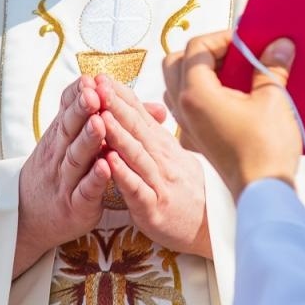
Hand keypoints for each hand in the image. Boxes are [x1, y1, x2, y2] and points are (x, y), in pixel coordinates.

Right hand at [14, 76, 111, 276]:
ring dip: (88, 140)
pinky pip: (84, 192)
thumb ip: (109, 120)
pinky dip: (94, 180)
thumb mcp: (77, 142)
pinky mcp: (74, 206)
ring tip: (99, 123)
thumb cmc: (61, 172)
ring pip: (76, 158)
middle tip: (94, 93)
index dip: (78, 95)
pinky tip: (105, 168)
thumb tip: (157, 108)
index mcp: (62, 135)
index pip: (67, 109)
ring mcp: (66, 180)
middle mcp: (60, 153)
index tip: (91, 79)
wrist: (27, 216)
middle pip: (70, 128)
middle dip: (82, 110)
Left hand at [94, 75, 212, 258]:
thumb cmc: (186, 190)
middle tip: (96, 85)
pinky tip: (111, 161)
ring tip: (101, 115)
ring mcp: (159, 182)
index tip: (101, 76)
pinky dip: (124, 174)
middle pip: (136, 128)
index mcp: (162, 145)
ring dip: (118, 134)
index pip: (139, 114)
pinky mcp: (155, 207)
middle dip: (115, 105)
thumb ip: (154, 133)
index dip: (120, 95)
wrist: (209, 227)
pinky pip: (138, 189)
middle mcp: (161, 158)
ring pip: (137, 154)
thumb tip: (142, 107)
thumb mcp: (173, 156)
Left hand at [163, 31, 299, 198]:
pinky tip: (228, 99)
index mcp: (196, 93)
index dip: (221, 38)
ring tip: (231, 75)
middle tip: (233, 54)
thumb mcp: (273, 100)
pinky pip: (186, 107)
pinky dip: (200, 95)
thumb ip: (271, 67)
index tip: (245, 42)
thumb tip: (279, 45)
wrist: (262, 192)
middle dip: (202, 52)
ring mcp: (186, 125)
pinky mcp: (196, 139)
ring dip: (198, 73)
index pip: (196, 47)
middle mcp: (183, 107)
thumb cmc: (265, 150)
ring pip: (176, 85)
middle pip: (174, 62)